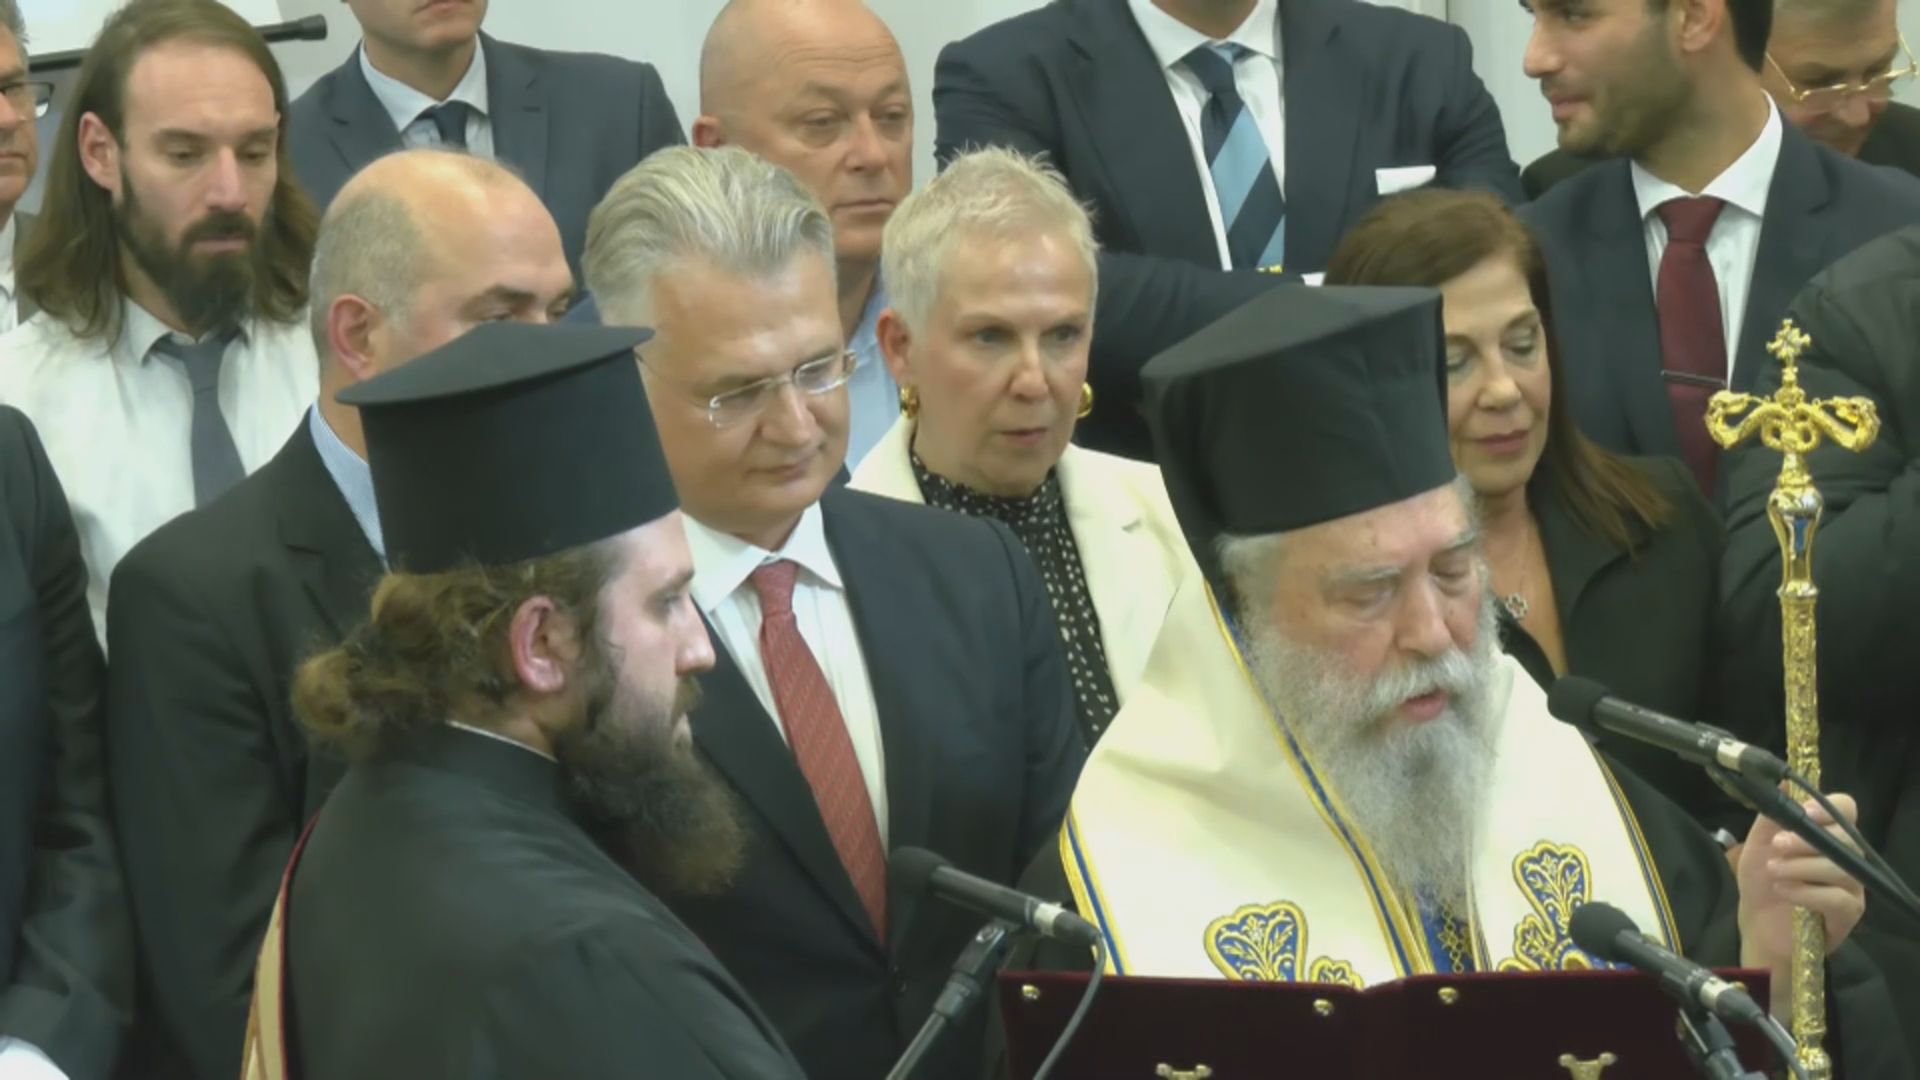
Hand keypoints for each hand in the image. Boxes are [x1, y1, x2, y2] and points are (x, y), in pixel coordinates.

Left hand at [1735, 793, 1866, 1019]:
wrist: (1757, 927)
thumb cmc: (1761, 884)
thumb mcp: (1758, 845)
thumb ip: (1771, 817)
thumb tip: (1783, 784)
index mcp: (1826, 836)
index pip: (1846, 809)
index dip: (1828, 807)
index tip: (1803, 812)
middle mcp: (1845, 858)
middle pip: (1847, 838)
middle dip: (1807, 840)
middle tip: (1777, 847)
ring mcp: (1851, 886)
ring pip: (1841, 868)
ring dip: (1800, 867)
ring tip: (1773, 872)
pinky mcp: (1848, 914)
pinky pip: (1837, 898)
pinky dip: (1806, 892)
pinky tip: (1783, 891)